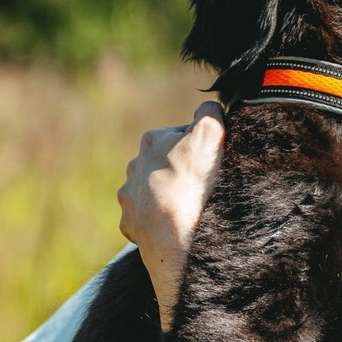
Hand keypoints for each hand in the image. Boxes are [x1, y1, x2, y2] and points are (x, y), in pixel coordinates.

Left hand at [118, 101, 224, 327]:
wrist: (174, 234)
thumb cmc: (192, 181)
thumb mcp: (209, 132)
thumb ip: (209, 111)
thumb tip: (208, 107)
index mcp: (151, 141)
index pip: (180, 136)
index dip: (199, 146)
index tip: (211, 161)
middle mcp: (134, 167)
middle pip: (164, 164)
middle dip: (179, 171)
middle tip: (203, 186)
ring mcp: (130, 197)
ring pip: (152, 192)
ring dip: (167, 197)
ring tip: (189, 208)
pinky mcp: (130, 224)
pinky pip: (145, 220)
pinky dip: (158, 222)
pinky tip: (175, 226)